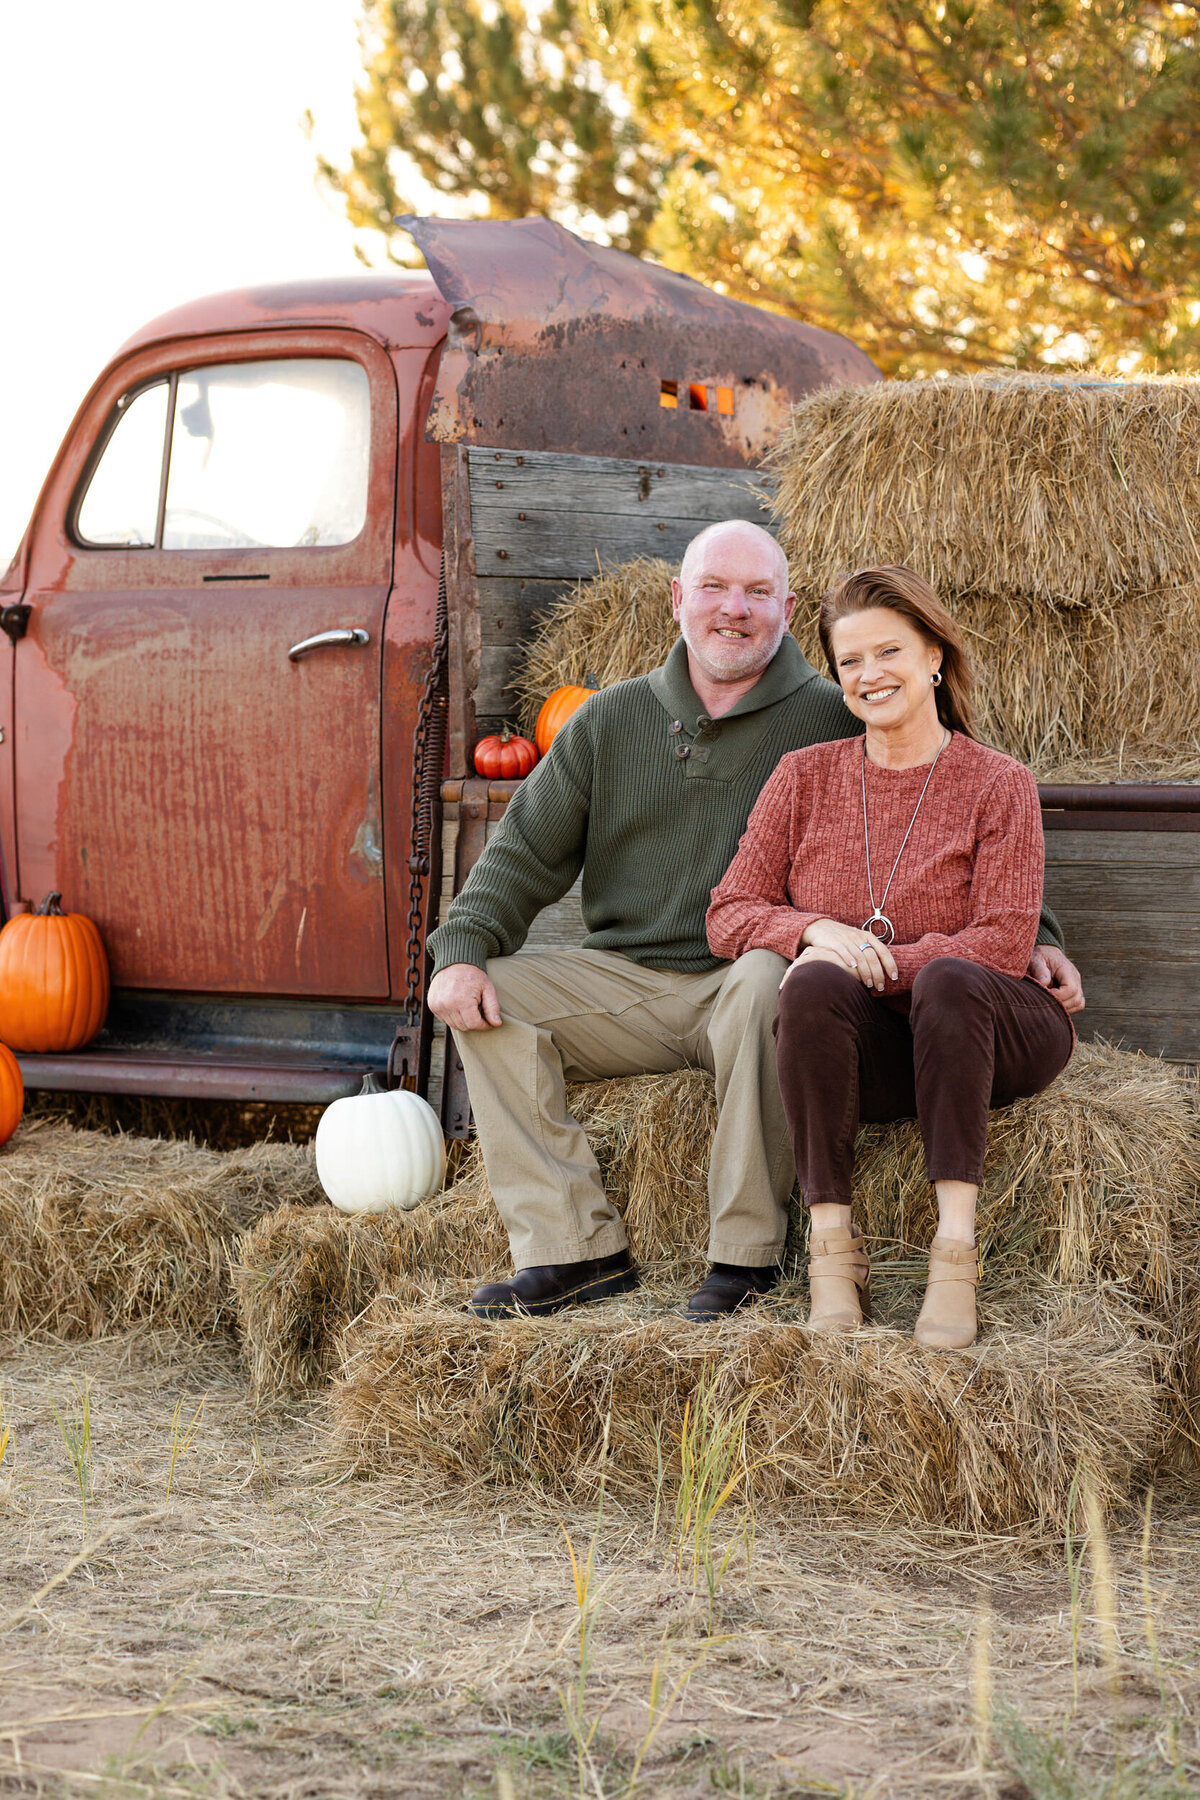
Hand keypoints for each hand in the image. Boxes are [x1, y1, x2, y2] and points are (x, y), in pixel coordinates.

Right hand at [427, 963, 502, 1030]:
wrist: (454, 962)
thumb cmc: (473, 975)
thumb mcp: (488, 988)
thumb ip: (493, 1007)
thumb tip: (497, 1024)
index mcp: (462, 1000)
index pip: (474, 1024)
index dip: (484, 1025)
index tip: (489, 1022)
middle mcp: (447, 1004)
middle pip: (464, 1026)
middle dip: (474, 1022)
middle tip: (479, 1010)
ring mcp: (437, 1005)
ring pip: (454, 1025)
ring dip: (464, 1020)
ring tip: (469, 1006)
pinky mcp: (432, 1005)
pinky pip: (446, 1020)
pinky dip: (454, 1017)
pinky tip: (459, 1005)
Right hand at [781, 919, 897, 992]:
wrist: (821, 927)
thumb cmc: (843, 938)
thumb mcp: (859, 940)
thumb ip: (869, 950)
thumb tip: (883, 969)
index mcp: (868, 936)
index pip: (883, 951)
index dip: (890, 964)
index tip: (894, 977)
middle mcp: (859, 937)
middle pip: (872, 957)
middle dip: (878, 974)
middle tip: (880, 987)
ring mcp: (846, 939)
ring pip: (860, 957)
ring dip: (866, 972)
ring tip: (869, 984)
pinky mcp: (834, 942)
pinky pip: (843, 951)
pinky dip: (849, 959)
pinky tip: (852, 968)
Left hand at [1027, 945, 1084, 1014]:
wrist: (1046, 953)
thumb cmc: (1040, 957)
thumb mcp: (1036, 960)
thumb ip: (1039, 971)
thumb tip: (1044, 984)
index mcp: (1067, 970)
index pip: (1070, 988)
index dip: (1058, 995)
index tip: (1044, 993)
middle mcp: (1076, 979)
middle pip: (1076, 999)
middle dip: (1059, 1004)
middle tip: (1044, 1000)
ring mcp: (1077, 985)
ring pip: (1078, 1003)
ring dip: (1063, 1007)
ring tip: (1049, 1001)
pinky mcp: (1074, 992)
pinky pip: (1076, 1004)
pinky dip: (1067, 1007)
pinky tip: (1054, 1003)